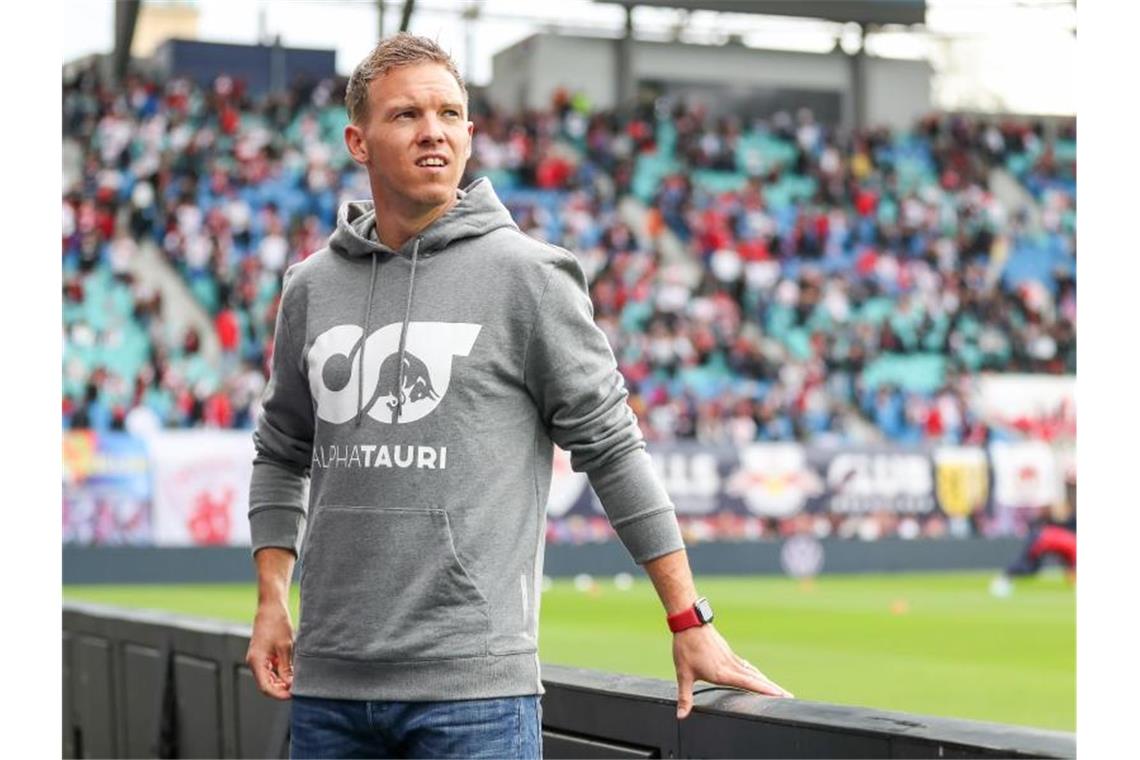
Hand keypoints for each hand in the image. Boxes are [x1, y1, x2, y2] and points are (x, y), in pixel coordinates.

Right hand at [245, 601, 294, 699]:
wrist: (271, 607)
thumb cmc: (277, 623)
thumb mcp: (285, 647)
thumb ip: (286, 668)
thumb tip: (290, 684)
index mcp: (256, 662)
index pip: (266, 687)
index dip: (279, 694)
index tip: (292, 695)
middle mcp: (255, 663)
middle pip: (266, 685)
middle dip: (281, 689)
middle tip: (297, 689)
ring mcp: (258, 660)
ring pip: (269, 679)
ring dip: (281, 682)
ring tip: (296, 681)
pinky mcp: (263, 656)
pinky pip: (270, 670)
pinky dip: (280, 674)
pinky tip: (292, 673)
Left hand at [673, 624, 791, 718]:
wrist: (689, 623)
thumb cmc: (686, 647)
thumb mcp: (683, 674)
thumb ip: (685, 697)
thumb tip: (681, 716)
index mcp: (722, 672)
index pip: (748, 684)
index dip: (765, 690)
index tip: (780, 695)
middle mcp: (731, 665)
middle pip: (757, 679)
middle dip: (773, 689)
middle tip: (789, 697)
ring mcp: (731, 658)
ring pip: (753, 672)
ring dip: (766, 682)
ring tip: (778, 690)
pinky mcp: (729, 654)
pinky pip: (746, 666)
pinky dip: (755, 674)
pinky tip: (757, 676)